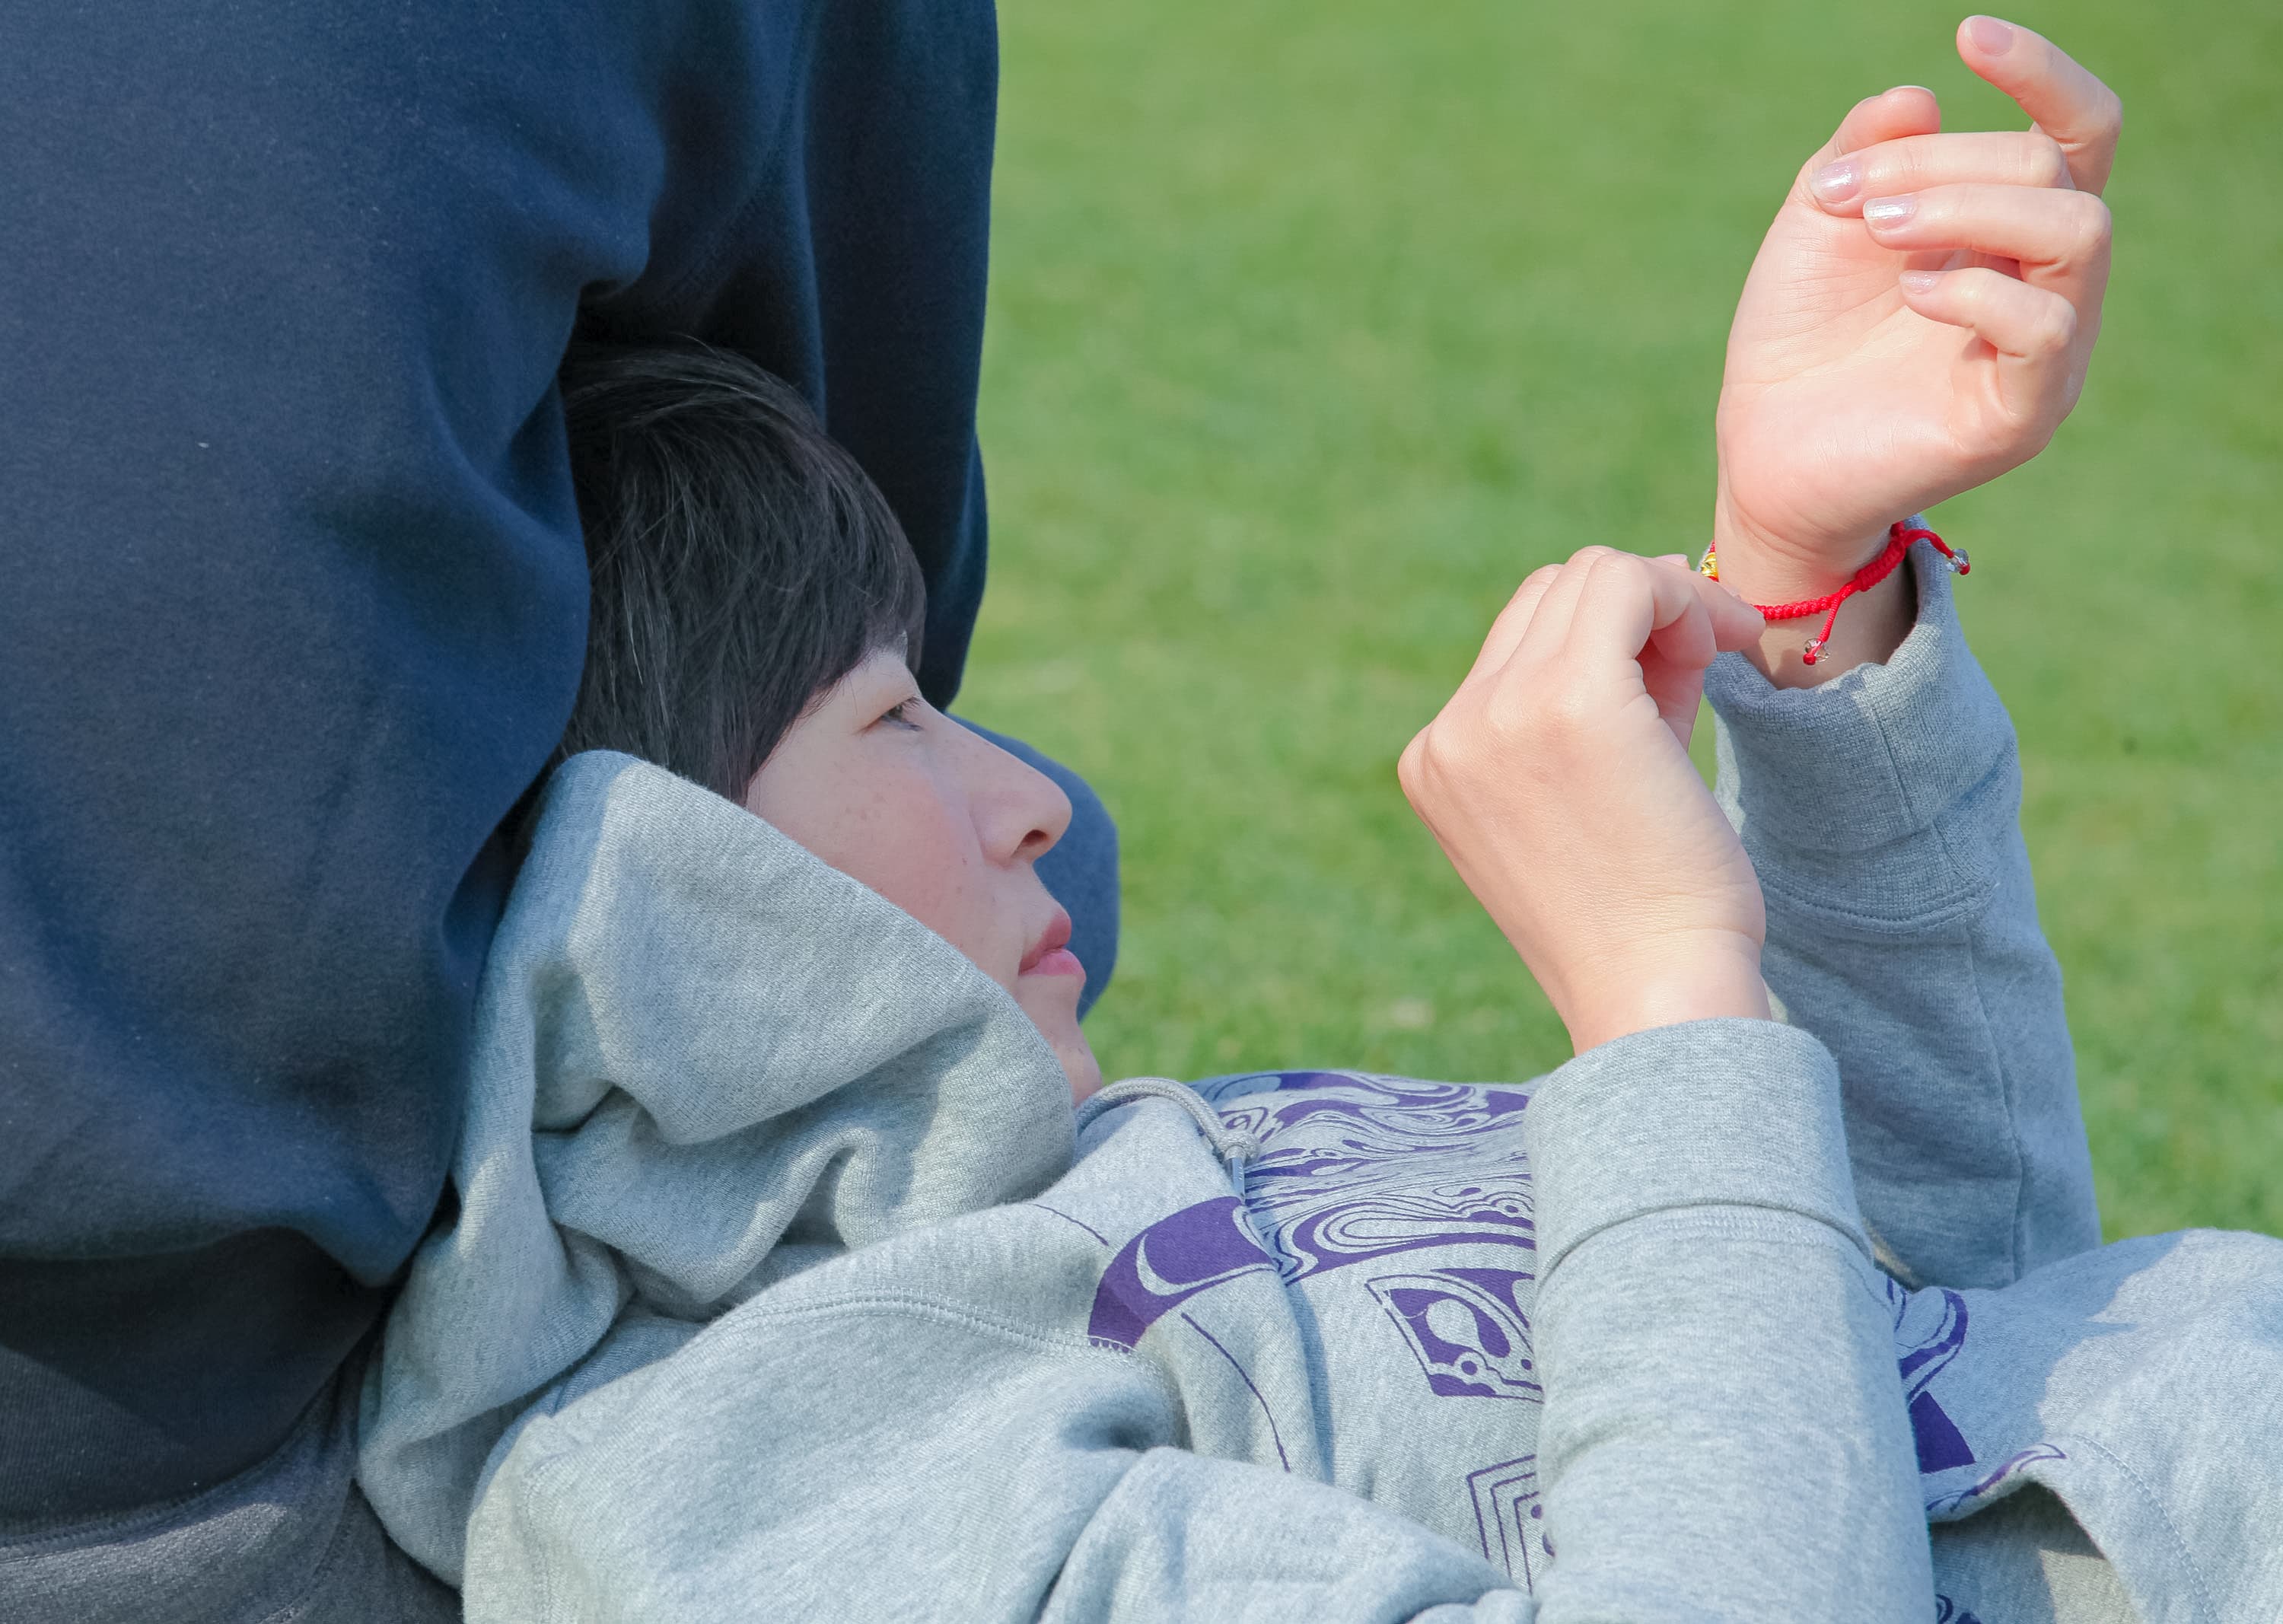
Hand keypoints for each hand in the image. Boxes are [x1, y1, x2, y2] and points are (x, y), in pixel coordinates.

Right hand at [1399, 549, 1770, 1053]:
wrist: (1658, 994)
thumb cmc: (1647, 916)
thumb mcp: (1590, 801)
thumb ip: (1597, 707)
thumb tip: (1656, 605)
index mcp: (1438, 760)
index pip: (1520, 638)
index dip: (1611, 639)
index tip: (1680, 679)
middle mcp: (1452, 731)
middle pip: (1550, 593)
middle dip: (1640, 610)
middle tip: (1710, 662)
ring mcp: (1499, 714)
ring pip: (1589, 575)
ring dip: (1668, 599)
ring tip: (1721, 655)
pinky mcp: (1569, 702)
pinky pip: (1627, 584)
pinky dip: (1687, 596)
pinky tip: (1731, 641)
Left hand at [1713, 17, 2120, 621]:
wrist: (1762, 454)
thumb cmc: (1798, 340)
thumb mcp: (1820, 224)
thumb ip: (1868, 153)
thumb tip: (1921, 96)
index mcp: (2010, 229)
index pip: (2075, 132)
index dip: (2042, 72)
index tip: (1970, 33)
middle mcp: (2047, 282)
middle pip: (2051, 170)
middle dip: (1941, 161)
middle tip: (1849, 196)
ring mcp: (2046, 350)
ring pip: (2077, 232)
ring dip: (1967, 208)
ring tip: (1879, 230)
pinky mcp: (2022, 414)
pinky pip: (2045, 328)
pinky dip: (1975, 290)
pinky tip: (1910, 293)